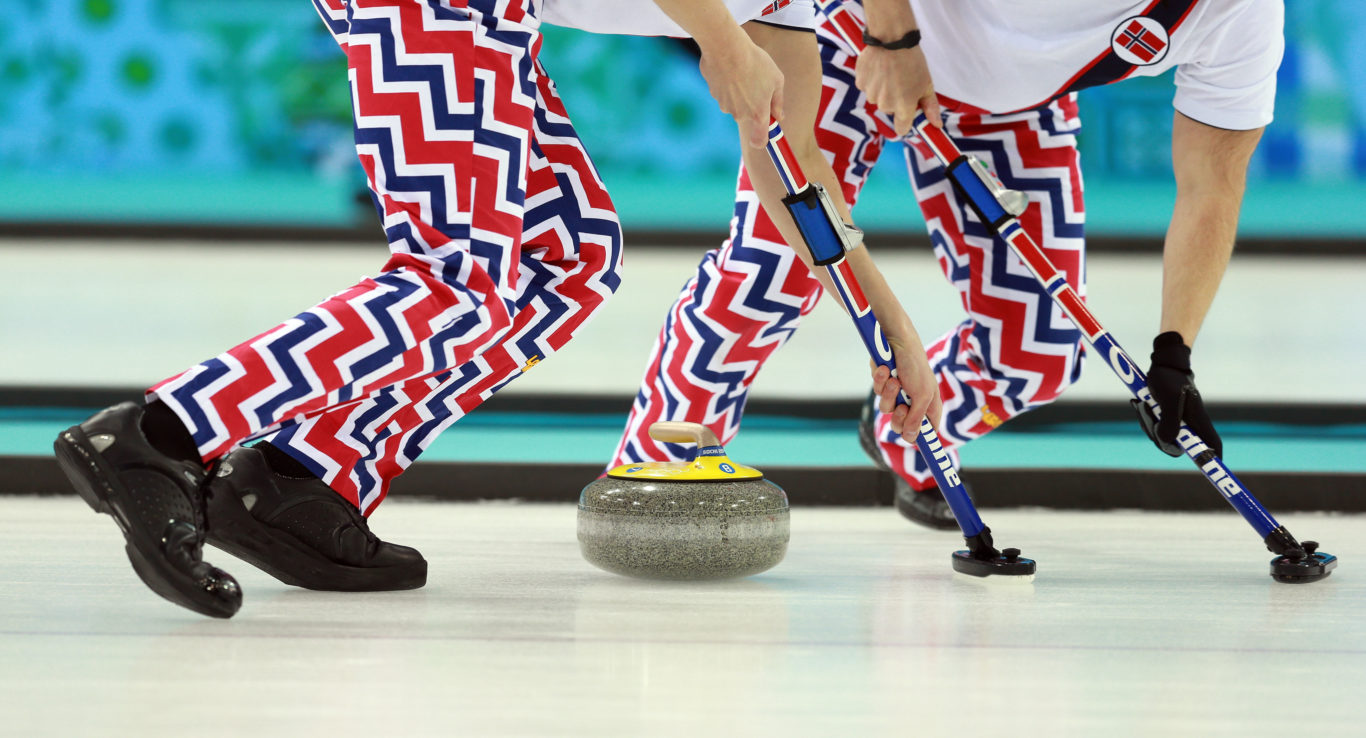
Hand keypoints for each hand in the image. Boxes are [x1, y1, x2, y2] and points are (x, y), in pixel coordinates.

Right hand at [698, 35, 784, 148]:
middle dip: (752, 104)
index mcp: (758, 113)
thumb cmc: (755, 62)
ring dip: (739, 92)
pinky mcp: (713, 93)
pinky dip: (728, 83)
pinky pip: (724, 92)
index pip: (759, 141)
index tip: (765, 135)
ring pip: (735, 103)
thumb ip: (778, 101)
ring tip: (743, 71)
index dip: (762, 140)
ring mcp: (724, 105)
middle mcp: (740, 114)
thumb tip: (779, 116)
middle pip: (747, 115)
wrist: (726, 46)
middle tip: (757, 82)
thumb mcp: (776, 79)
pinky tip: (730, 68)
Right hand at [855, 45, 940, 135]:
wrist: (892, 38)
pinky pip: (866, 87)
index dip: (905, 121)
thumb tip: (937, 125)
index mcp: (903, 107)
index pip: (901, 129)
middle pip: (889, 109)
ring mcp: (870, 94)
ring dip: (881, 89)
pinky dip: (871, 80)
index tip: (908, 110)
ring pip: (876, 97)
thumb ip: (931, 107)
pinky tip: (879, 67)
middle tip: (901, 80)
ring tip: (889, 72)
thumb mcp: (927, 84)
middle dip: (895, 99)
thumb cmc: (913, 61)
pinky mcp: (860, 83)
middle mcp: (885, 105)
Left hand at [870, 334, 942, 442]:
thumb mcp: (922, 394)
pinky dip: (880, 382)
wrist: (895, 340)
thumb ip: (916, 418)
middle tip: (902, 407)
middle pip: (902, 428)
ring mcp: (898, 394)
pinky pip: (878, 392)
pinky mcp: (884, 384)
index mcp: (929, 406)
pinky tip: (884, 370)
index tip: (924, 454)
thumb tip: (912, 438)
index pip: (927, 433)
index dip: (924, 442)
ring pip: (887, 409)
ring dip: (889, 394)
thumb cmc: (915, 365)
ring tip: (894, 380)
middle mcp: (913, 402)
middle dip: (899, 418)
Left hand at [1145, 331, 1222, 456]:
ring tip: (1144, 404)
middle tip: (1149, 416)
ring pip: (1163, 435)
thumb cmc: (1168, 378)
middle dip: (1160, 438)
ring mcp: (1179, 419)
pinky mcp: (1167, 414)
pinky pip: (1155, 425)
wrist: (1162, 362)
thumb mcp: (1169, 399)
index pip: (1213, 445)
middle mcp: (1191, 422)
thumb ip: (1170, 422)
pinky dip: (1147, 418)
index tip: (1210, 470)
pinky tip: (1142, 404)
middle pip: (1179, 445)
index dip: (1213, 459)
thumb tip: (1168, 442)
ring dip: (1149, 424)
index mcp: (1198, 420)